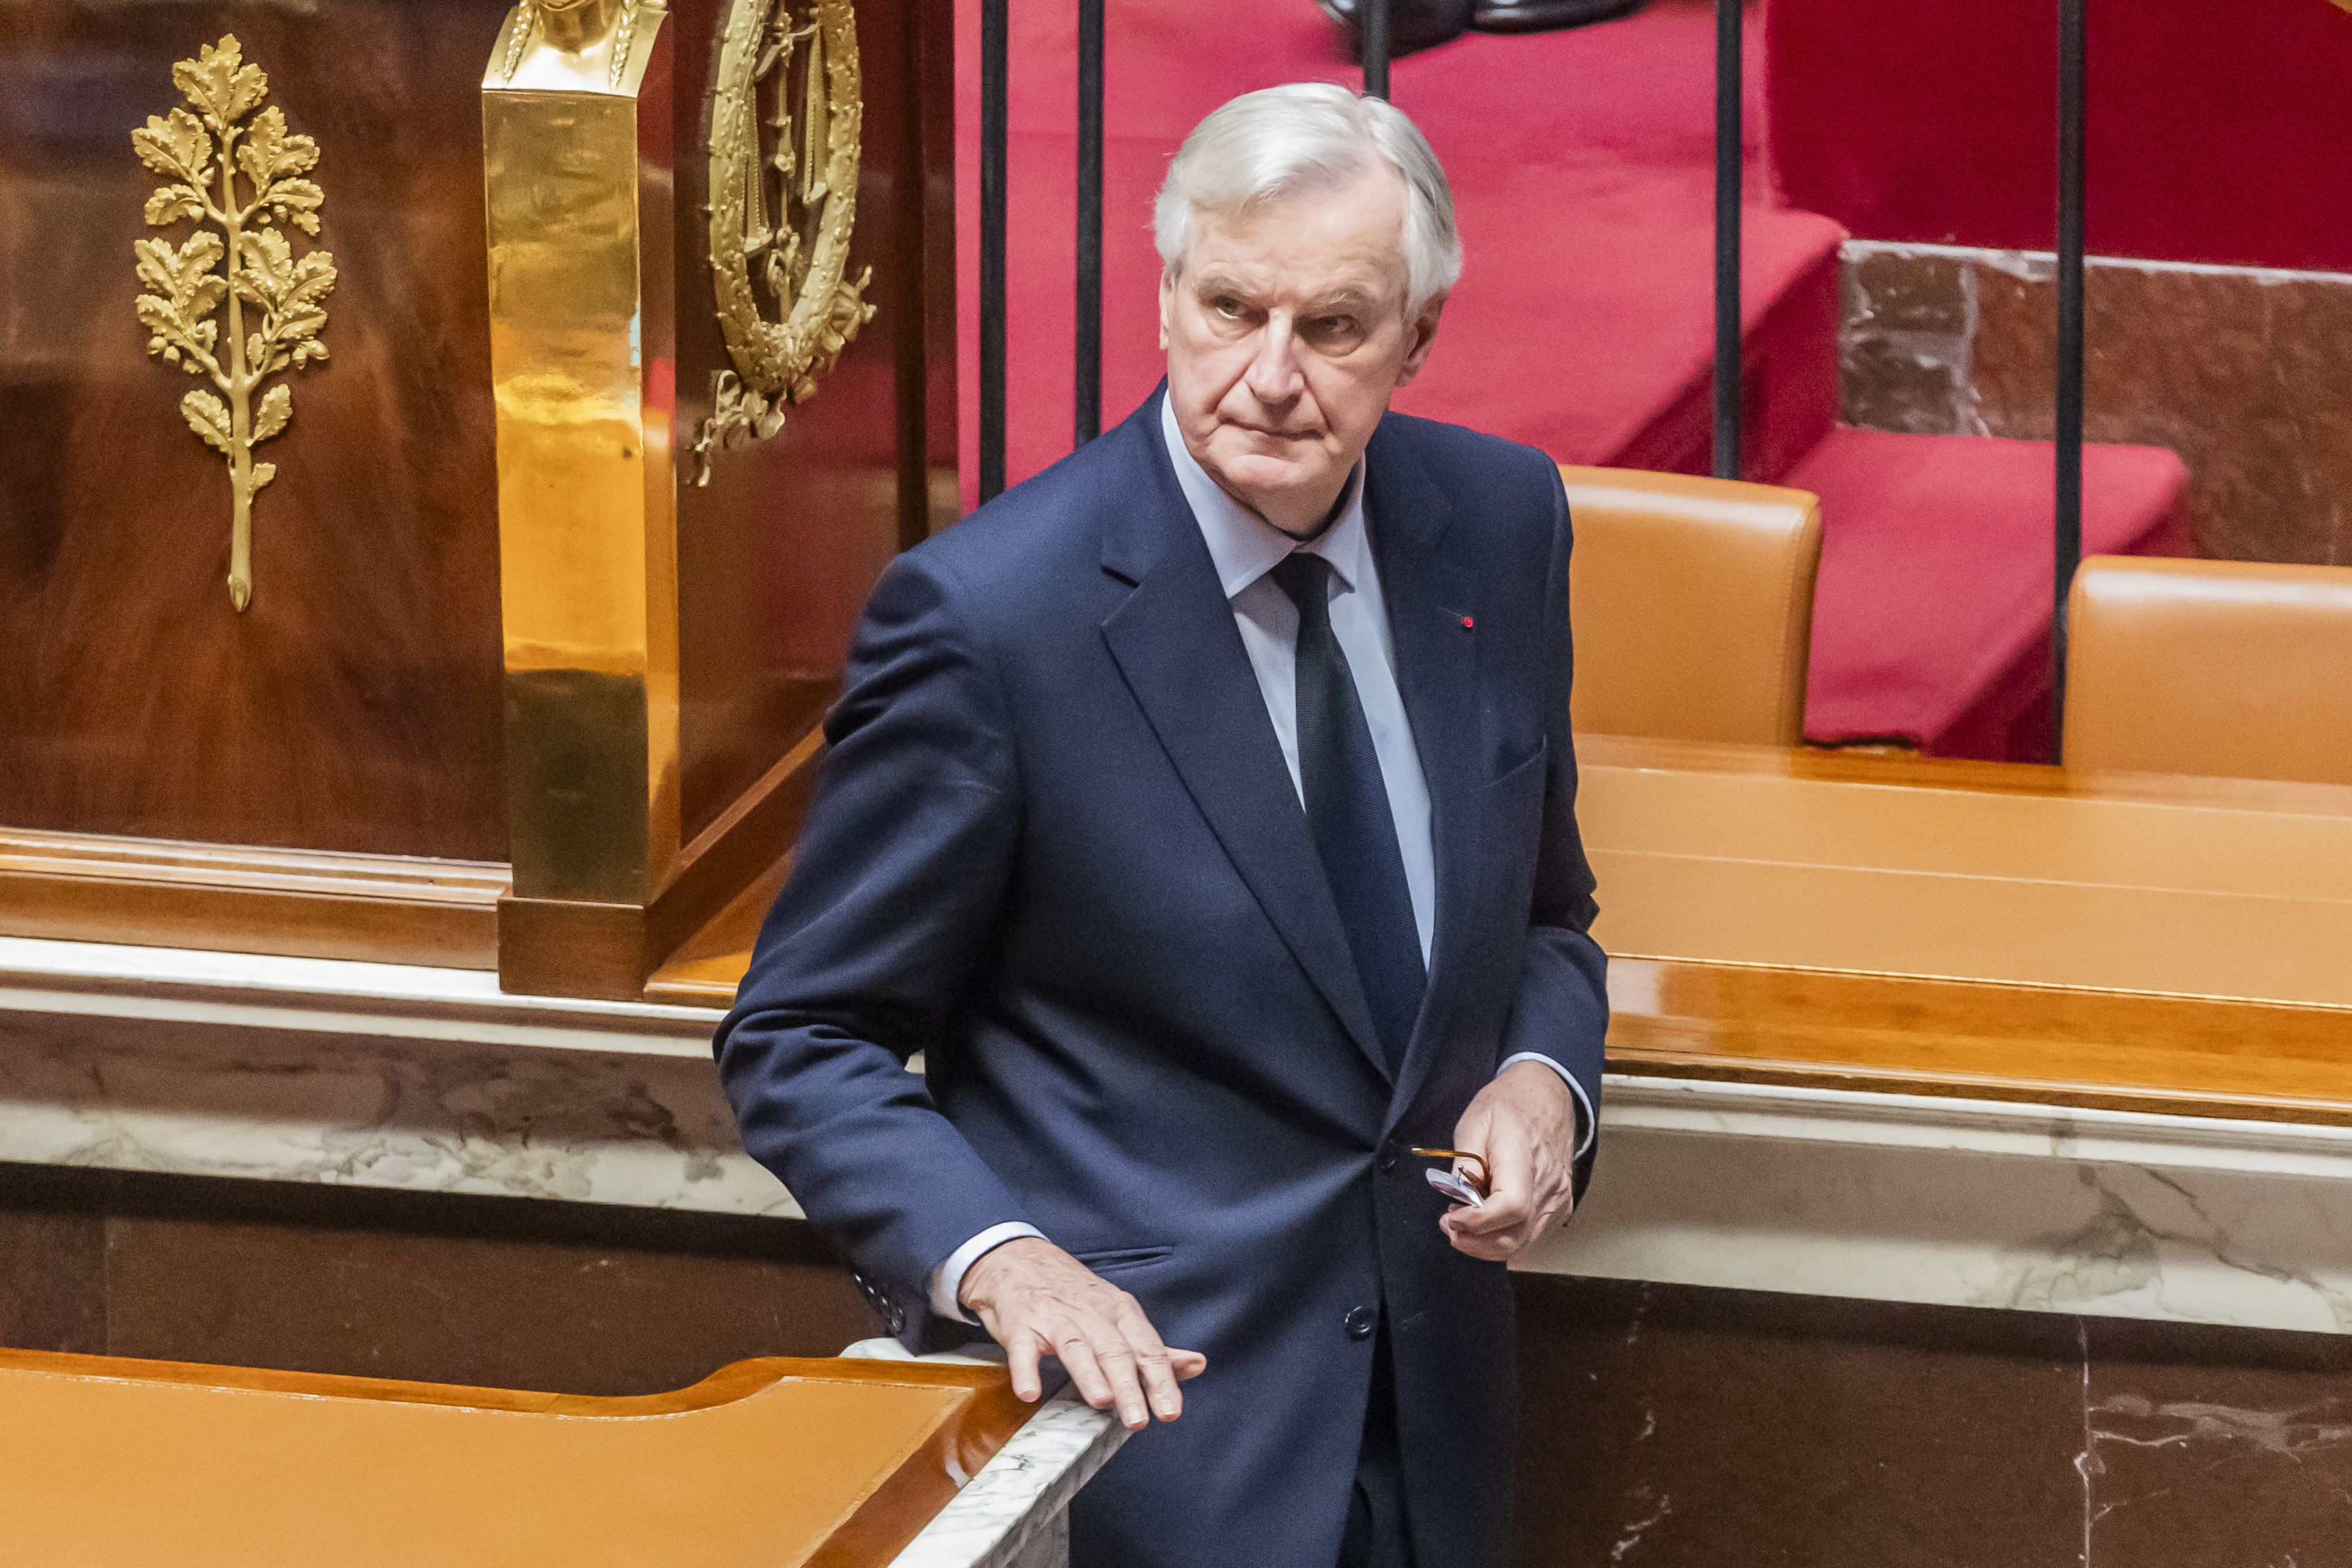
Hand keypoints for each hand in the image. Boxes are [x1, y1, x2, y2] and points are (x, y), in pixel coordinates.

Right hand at [959, 1237, 1207, 1428]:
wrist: (1022, 1260)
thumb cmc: (1077, 1298)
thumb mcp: (1120, 1316)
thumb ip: (1154, 1348)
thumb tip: (1197, 1365)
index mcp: (1121, 1313)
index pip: (1147, 1349)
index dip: (1161, 1380)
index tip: (1171, 1412)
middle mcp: (1092, 1314)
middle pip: (1114, 1350)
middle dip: (1128, 1386)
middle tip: (1139, 1421)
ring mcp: (1056, 1318)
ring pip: (1076, 1346)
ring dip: (1089, 1374)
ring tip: (1102, 1401)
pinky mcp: (1022, 1324)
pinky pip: (1023, 1347)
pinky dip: (1026, 1369)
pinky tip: (1029, 1392)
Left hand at [1439, 1060, 1578, 1262]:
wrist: (1545, 1099)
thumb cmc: (1508, 1106)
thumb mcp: (1473, 1122)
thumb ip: (1465, 1164)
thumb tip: (1460, 1199)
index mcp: (1523, 1156)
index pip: (1510, 1206)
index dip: (1476, 1221)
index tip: (1451, 1217)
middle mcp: (1548, 1183)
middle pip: (1514, 1236)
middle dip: (1473, 1242)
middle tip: (1449, 1223)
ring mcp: (1557, 1199)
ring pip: (1521, 1245)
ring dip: (1485, 1245)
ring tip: (1464, 1221)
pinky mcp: (1559, 1208)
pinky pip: (1530, 1238)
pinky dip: (1503, 1240)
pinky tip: (1486, 1222)